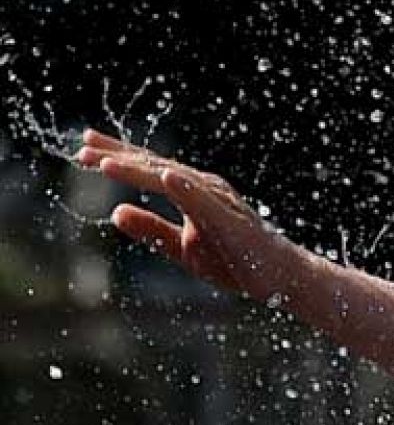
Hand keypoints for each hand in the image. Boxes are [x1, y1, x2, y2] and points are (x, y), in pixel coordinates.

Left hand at [76, 129, 303, 299]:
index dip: (118, 157)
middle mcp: (205, 188)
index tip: (84, 147)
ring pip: (174, 179)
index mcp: (193, 192)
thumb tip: (115, 212)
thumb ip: (151, 229)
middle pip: (156, 166)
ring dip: (140, 169)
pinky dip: (185, 187)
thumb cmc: (235, 260)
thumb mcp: (181, 247)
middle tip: (82, 145)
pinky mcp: (230, 220)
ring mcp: (219, 201)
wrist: (279, 278)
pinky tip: (166, 177)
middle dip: (118, 156)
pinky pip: (204, 201)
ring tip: (107, 162)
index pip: (150, 169)